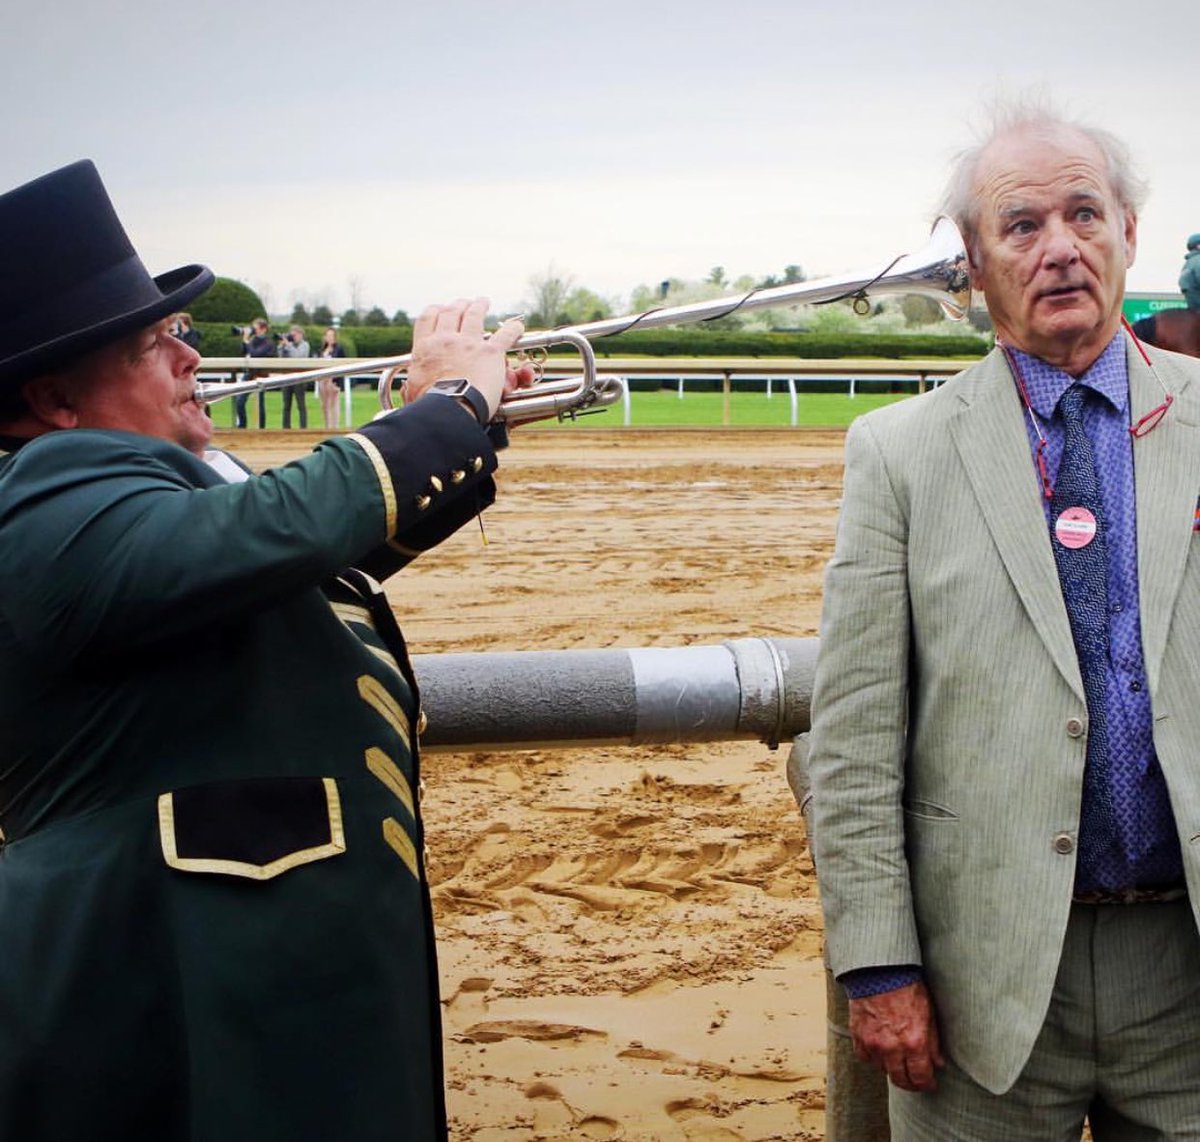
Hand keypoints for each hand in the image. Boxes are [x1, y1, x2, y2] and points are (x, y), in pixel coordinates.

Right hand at [405, 298, 524, 418]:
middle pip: (451, 312)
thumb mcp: (413, 392)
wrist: (447, 410)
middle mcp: (445, 340)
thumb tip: (406, 387)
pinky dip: (513, 329)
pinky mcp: (489, 352)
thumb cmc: (428, 405)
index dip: (435, 310)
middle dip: (459, 305)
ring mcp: (468, 343)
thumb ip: (412, 386)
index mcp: (425, 349)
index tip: (440, 309)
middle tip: (464, 303)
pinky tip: (517, 327)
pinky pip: (505, 334)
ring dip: (479, 306)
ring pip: (474, 315)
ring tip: (483, 302)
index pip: (427, 319)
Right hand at [848, 981, 944, 1091]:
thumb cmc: (907, 988)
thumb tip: (938, 1063)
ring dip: (891, 1067)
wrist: (879, 970)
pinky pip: (864, 1057)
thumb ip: (933, 1042)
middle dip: (910, 1083)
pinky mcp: (858, 1035)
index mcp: (914, 1042)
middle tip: (914, 1079)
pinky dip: (872, 1057)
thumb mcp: (929, 1013)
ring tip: (897, 1058)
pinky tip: (878, 1049)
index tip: (929, 1083)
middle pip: (901, 1080)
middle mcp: (892, 1047)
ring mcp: (873, 1043)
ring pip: (883, 1069)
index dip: (927, 1084)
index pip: (921, 1078)